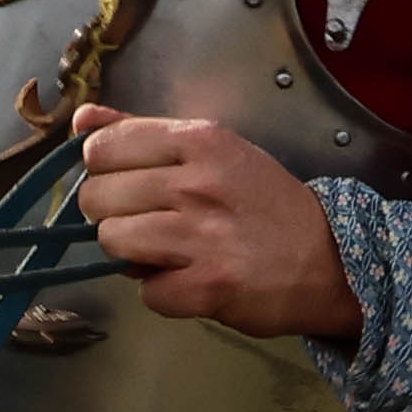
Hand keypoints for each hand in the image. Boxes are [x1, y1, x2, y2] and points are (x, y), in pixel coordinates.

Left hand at [67, 108, 359, 340]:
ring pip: (111, 241)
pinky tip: (188, 279)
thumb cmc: (265, 202)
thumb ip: (142, 132)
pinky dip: (162, 291)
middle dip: (112, 214)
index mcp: (197, 140)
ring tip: (165, 250)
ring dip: (130, 253)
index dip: (104, 170)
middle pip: (97, 197)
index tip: (127, 182)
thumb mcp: (214, 149)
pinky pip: (145, 291)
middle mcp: (196, 183)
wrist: (330, 258)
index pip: (101, 148)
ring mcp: (200, 236)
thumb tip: (81, 120)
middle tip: (149, 221)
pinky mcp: (207, 287)